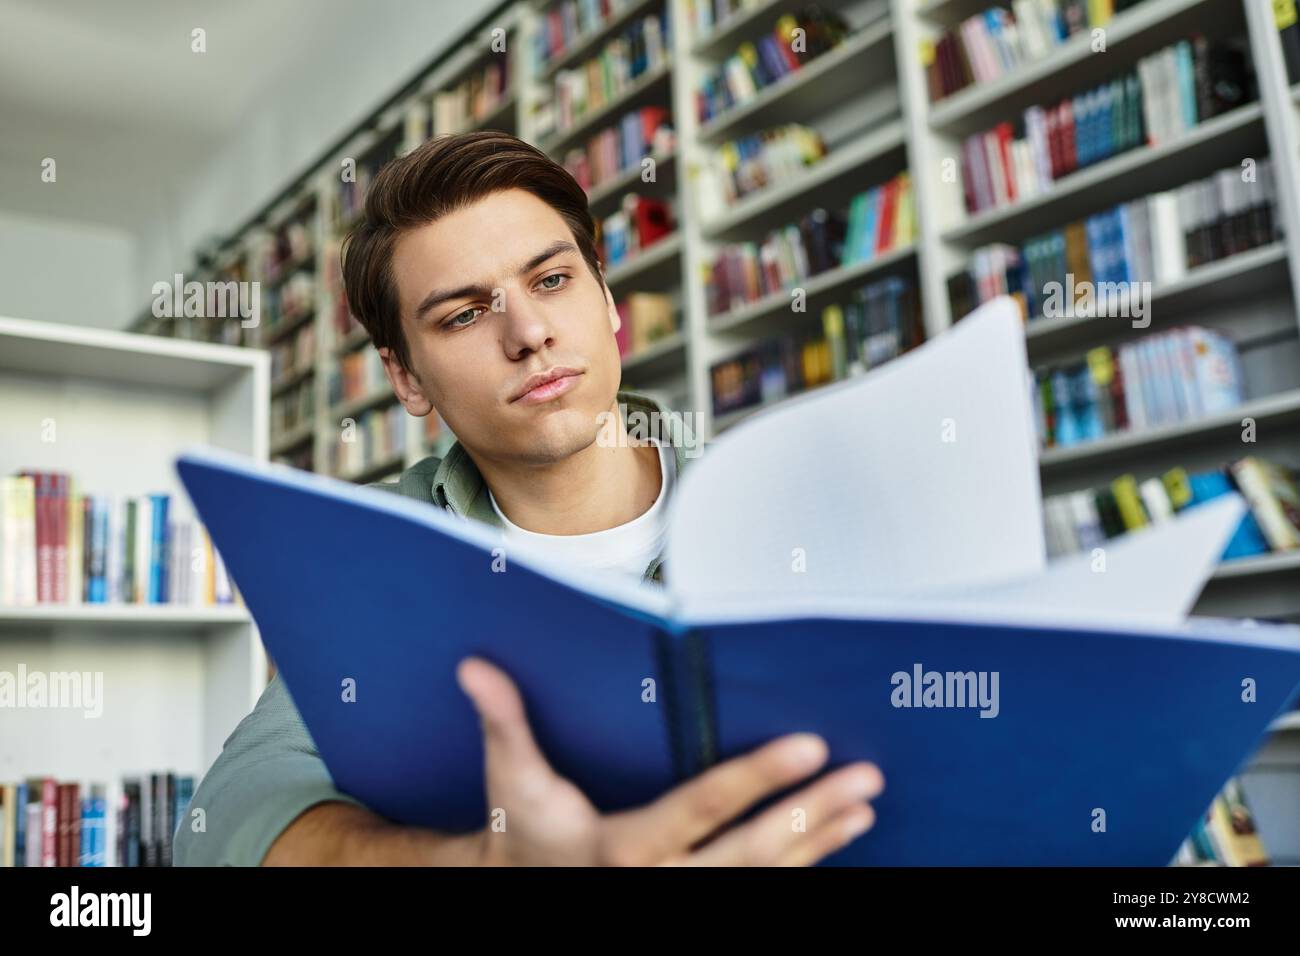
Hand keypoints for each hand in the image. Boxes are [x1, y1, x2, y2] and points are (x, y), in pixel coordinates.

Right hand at [457, 656, 883, 865]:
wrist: (525, 892)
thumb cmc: (524, 832)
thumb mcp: (512, 782)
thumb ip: (505, 724)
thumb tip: (475, 667)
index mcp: (620, 848)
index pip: (701, 808)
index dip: (757, 777)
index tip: (808, 746)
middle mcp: (660, 882)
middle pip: (751, 853)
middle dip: (810, 814)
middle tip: (863, 778)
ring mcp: (683, 900)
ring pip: (766, 877)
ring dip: (820, 840)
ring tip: (864, 804)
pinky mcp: (697, 905)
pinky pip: (762, 890)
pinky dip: (805, 864)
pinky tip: (838, 836)